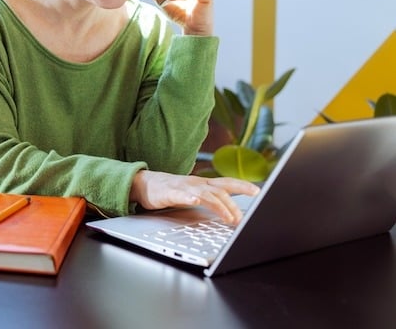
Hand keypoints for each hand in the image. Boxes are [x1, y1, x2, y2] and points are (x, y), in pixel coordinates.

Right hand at [129, 170, 259, 223]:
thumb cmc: (172, 190)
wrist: (145, 184)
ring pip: (205, 194)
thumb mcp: (195, 194)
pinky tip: (194, 201)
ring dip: (219, 206)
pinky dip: (188, 197)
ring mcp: (183, 187)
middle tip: (242, 220)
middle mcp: (196, 183)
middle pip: (220, 191)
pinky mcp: (169, 192)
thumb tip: (232, 213)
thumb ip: (211, 200)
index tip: (257, 190)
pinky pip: (180, 194)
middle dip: (233, 205)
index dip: (242, 185)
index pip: (227, 183)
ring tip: (229, 217)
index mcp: (204, 184)